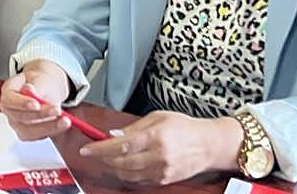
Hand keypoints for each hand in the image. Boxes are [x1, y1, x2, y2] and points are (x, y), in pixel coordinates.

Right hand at [0, 60, 73, 140]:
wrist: (46, 90)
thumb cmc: (40, 83)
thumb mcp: (40, 78)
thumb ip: (35, 85)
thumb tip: (29, 90)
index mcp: (8, 92)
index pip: (9, 100)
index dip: (22, 104)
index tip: (36, 104)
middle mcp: (10, 109)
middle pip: (20, 117)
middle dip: (40, 115)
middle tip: (57, 110)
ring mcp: (17, 123)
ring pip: (29, 130)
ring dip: (49, 126)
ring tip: (65, 120)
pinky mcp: (27, 133)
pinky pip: (38, 136)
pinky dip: (52, 131)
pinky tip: (62, 124)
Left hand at [78, 110, 242, 185]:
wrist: (209, 145)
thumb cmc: (184, 127)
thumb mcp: (158, 117)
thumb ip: (133, 127)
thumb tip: (112, 135)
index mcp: (155, 136)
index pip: (120, 145)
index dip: (100, 148)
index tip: (87, 148)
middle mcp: (158, 156)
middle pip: (121, 162)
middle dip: (104, 158)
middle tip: (95, 152)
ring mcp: (162, 171)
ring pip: (128, 174)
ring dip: (114, 167)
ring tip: (108, 157)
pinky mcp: (165, 180)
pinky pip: (139, 180)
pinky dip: (128, 173)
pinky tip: (124, 165)